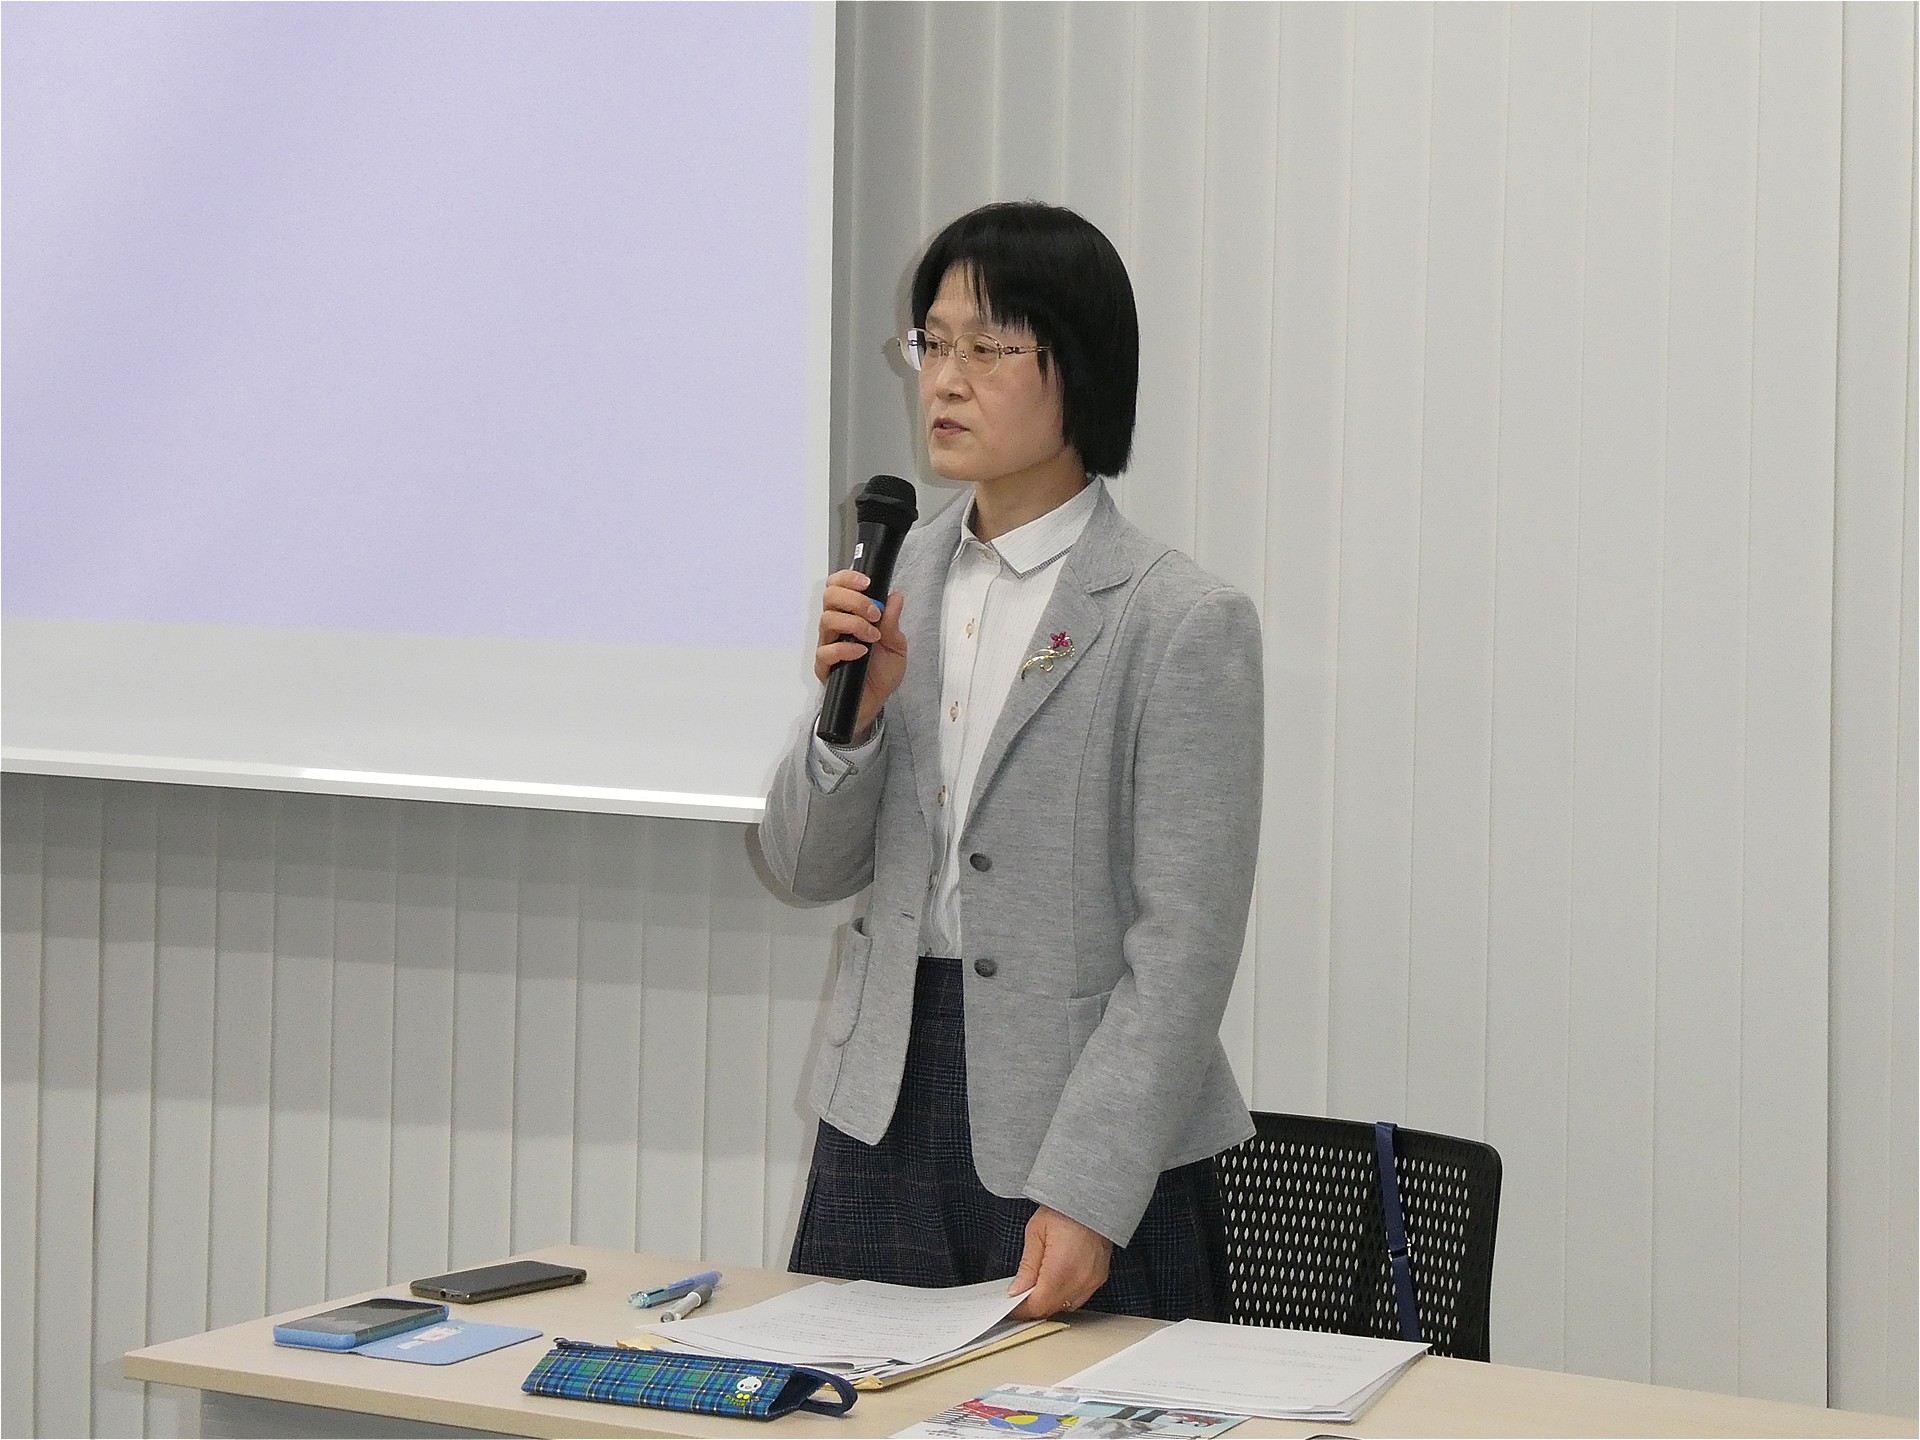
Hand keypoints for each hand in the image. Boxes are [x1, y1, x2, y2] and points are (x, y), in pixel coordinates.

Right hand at [814, 570, 906, 741]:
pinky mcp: (824, 666)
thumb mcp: (896, 645)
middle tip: (874, 613)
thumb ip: (893, 622)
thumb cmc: (881, 673)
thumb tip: (895, 597)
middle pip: (829, 596)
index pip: (838, 586)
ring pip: (827, 620)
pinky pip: (826, 651)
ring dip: (854, 623)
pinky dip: (845, 648)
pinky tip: (861, 652)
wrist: (876, 701)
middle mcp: (836, 627)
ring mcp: (828, 645)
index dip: (848, 578)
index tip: (866, 582)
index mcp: (851, 615)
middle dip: (854, 599)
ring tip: (872, 636)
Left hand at [1008, 1206, 1112, 1319]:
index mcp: (1061, 1269)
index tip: (1011, 1307)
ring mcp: (1092, 1280)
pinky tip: (1055, 1284)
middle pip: (1052, 1308)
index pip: (1038, 1304)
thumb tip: (1018, 1290)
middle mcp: (1080, 1279)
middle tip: (1019, 1297)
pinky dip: (1065, 1295)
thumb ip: (1027, 1267)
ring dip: (1050, 1302)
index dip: (1021, 1310)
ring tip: (1036, 1287)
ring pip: (1066, 1306)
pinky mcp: (1100, 1277)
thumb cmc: (1065, 1209)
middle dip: (1033, 1307)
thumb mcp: (1036, 1233)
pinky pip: (1079, 1297)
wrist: (1093, 1198)